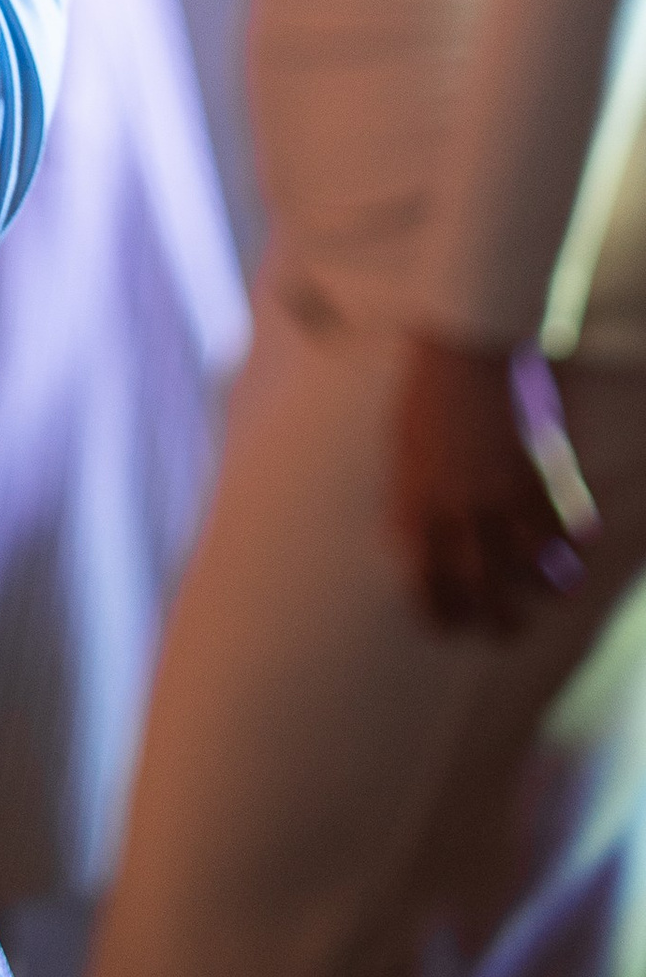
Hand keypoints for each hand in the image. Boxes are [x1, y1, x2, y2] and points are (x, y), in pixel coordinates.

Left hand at [388, 333, 596, 633]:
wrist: (461, 346)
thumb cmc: (423, 393)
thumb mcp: (401, 451)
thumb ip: (407, 499)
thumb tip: (408, 540)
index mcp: (415, 502)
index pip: (425, 578)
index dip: (438, 611)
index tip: (448, 628)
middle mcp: (457, 508)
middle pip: (479, 586)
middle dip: (494, 618)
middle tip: (506, 630)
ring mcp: (499, 493)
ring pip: (525, 567)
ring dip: (538, 592)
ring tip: (543, 601)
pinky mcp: (535, 474)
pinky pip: (559, 528)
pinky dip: (570, 548)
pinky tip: (574, 557)